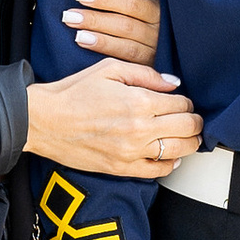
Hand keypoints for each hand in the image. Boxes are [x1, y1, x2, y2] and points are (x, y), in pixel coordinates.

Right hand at [23, 58, 201, 180]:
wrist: (44, 121)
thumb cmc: (73, 93)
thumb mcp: (109, 69)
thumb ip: (146, 74)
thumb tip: (173, 83)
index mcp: (139, 101)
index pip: (182, 104)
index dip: (187, 102)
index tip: (182, 102)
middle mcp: (140, 129)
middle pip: (188, 128)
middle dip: (195, 122)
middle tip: (192, 119)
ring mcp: (132, 152)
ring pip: (180, 151)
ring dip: (189, 143)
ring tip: (186, 137)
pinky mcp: (122, 168)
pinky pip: (159, 171)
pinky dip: (170, 163)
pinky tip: (169, 155)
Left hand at [63, 0, 160, 64]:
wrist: (173, 49)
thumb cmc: (155, 18)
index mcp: (158, 11)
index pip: (131, 3)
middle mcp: (159, 32)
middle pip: (125, 26)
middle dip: (95, 20)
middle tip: (69, 16)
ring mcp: (154, 53)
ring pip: (126, 47)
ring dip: (100, 40)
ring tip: (77, 35)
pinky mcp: (147, 69)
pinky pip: (126, 64)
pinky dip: (107, 56)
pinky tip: (88, 50)